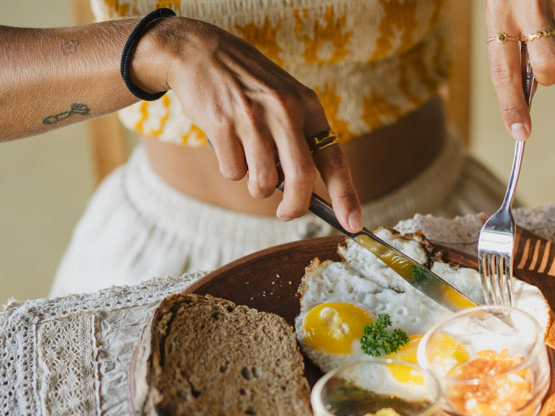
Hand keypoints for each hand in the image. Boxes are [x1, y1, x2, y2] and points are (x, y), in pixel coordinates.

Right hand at [133, 17, 362, 231]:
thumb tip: (300, 191)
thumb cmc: (248, 83)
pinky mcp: (222, 125)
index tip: (354, 224)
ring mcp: (253, 118)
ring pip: (263, 182)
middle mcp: (285, 111)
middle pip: (301, 178)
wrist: (200, 52)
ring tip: (249, 160)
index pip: (334, 158)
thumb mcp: (285, 98)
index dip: (346, 196)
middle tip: (287, 213)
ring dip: (256, 186)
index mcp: (308, 105)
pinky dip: (232, 169)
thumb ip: (297, 139)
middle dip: (295, 206)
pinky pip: (233, 172)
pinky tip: (228, 144)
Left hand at [485, 0, 554, 140]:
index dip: (512, 107)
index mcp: (498, 15)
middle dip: (553, 70)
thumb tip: (531, 87)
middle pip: (551, 69)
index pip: (503, 72)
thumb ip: (513, 45)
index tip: (521, 135)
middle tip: (547, 51)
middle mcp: (526, 7)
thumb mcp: (503, 8)